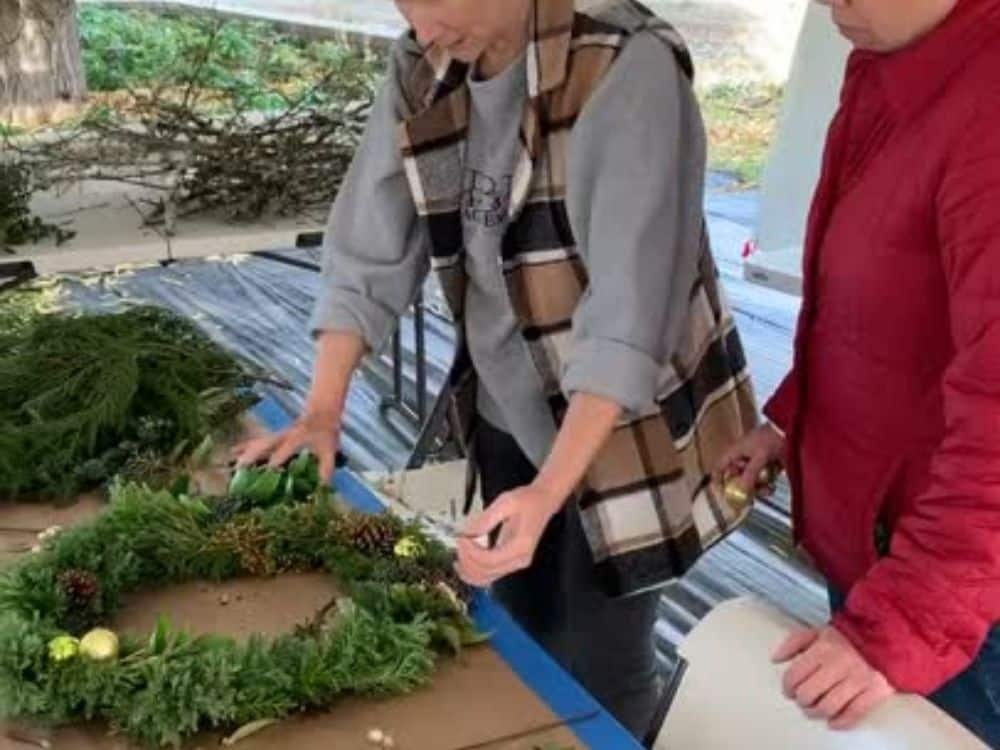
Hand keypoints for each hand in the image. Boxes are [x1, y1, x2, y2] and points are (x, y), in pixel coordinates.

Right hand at [233, 407, 340, 481]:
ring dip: (244, 454)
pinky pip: (256, 442)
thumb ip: (325, 470)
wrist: (322, 412)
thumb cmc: (326, 432)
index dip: (272, 464)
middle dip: (249, 458)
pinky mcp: (274, 436)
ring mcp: (276, 436)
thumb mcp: (330, 451)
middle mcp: (282, 437)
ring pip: (256, 444)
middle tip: (239, 473)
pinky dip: (244, 447)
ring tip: (230, 466)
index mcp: (295, 439)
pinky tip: (231, 453)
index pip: (281, 453)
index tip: (263, 475)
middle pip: (261, 446)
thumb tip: (322, 490)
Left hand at [455, 483, 563, 586]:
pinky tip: (464, 563)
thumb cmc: (528, 500)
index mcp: (520, 546)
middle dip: (467, 560)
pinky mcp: (510, 562)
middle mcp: (520, 559)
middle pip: (486, 573)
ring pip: (486, 579)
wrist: (543, 501)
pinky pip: (489, 575)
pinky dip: (474, 572)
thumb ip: (485, 520)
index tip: (461, 538)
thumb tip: (467, 533)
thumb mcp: (505, 502)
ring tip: (458, 554)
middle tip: (459, 542)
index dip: (470, 552)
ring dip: (468, 570)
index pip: (489, 560)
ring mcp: (516, 563)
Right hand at [715, 423, 785, 494]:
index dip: (718, 480)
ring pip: (751, 480)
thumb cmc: (771, 436)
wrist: (789, 430)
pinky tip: (772, 486)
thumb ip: (750, 474)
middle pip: (737, 478)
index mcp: (736, 451)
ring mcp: (755, 461)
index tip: (722, 492)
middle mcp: (743, 457)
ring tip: (767, 489)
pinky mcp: (767, 465)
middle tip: (750, 496)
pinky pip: (763, 479)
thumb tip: (742, 489)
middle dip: (744, 488)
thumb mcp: (759, 456)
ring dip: (758, 487)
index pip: (720, 467)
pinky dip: (767, 484)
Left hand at [773, 625, 895, 729]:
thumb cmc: (847, 638)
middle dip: (801, 701)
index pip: (794, 675)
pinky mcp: (875, 691)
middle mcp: (839, 664)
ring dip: (816, 713)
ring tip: (815, 710)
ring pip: (828, 707)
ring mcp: (858, 679)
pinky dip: (840, 722)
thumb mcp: (817, 632)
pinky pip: (854, 714)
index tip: (789, 691)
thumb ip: (793, 643)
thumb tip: (775, 659)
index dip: (787, 687)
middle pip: (808, 694)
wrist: (885, 638)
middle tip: (803, 700)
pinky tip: (833, 721)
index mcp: (822, 648)